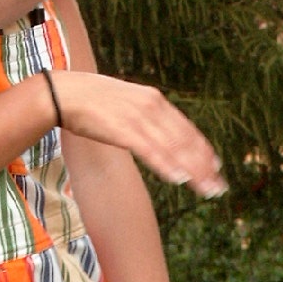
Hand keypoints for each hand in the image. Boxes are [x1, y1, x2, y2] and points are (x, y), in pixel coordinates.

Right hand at [54, 71, 226, 198]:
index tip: (216, 167)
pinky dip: (166, 165)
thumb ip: (144, 113)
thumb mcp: (126, 101)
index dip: (203, 150)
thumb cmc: (91, 98)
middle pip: (185, 141)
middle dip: (204, 166)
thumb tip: (156, 129)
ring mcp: (138, 117)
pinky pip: (150, 150)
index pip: (186, 129)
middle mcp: (151, 107)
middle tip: (218, 188)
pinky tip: (179, 178)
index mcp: (154, 100)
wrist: (63, 92)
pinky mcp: (122, 129)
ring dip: (192, 171)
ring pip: (172, 148)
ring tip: (206, 189)